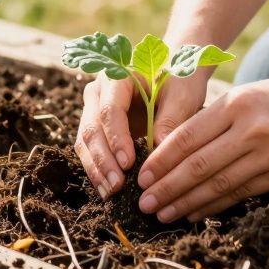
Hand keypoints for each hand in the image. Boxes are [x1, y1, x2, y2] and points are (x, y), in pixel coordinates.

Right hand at [76, 70, 207, 197]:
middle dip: (102, 159)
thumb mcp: (183, 95)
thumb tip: (158, 148)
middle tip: (117, 185)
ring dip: (97, 169)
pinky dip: (98, 170)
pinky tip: (108, 190)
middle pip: (91, 127)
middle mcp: (98, 92)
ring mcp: (94, 110)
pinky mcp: (98, 128)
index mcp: (117, 77)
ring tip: (111, 193)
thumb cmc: (180, 80)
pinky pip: (91, 150)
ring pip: (85, 141)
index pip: (109, 109)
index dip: (116, 137)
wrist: (174, 76)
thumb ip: (171, 118)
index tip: (127, 162)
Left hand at [135, 68, 268, 222]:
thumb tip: (168, 152)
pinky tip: (193, 213)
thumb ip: (210, 120)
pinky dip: (213, 206)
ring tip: (162, 213)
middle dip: (167, 188)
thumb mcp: (242, 95)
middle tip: (144, 203)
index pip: (187, 137)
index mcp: (234, 104)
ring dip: (186, 203)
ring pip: (218, 185)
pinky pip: (240, 194)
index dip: (161, 161)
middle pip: (198, 166)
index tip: (142, 177)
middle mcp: (251, 130)